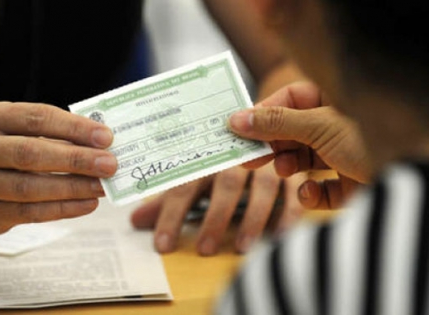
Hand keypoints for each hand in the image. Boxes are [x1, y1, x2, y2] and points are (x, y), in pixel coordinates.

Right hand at [0, 102, 116, 234]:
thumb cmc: (10, 152)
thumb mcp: (25, 133)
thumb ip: (59, 136)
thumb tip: (103, 146)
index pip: (37, 118)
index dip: (74, 127)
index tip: (106, 137)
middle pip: (31, 154)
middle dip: (76, 159)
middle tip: (110, 164)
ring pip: (30, 187)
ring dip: (73, 187)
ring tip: (103, 186)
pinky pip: (31, 213)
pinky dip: (64, 209)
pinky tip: (88, 203)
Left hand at [132, 163, 293, 254]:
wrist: (262, 132)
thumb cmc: (220, 166)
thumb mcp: (194, 180)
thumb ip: (169, 201)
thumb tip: (135, 221)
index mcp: (207, 159)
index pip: (184, 186)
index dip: (171, 215)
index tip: (162, 246)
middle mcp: (237, 159)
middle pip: (226, 185)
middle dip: (214, 217)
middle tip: (204, 249)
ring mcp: (267, 165)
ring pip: (262, 188)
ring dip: (253, 218)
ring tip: (240, 248)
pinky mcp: (292, 176)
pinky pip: (293, 194)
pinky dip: (288, 215)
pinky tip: (278, 238)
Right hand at [228, 82, 371, 206]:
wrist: (414, 177)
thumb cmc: (369, 139)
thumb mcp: (317, 126)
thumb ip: (275, 123)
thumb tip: (235, 119)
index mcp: (333, 100)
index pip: (288, 100)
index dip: (262, 115)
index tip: (237, 130)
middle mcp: (338, 125)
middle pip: (292, 131)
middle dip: (272, 145)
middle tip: (247, 159)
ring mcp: (345, 155)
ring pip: (304, 160)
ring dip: (290, 166)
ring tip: (284, 170)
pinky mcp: (350, 184)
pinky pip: (322, 188)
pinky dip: (312, 194)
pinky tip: (309, 193)